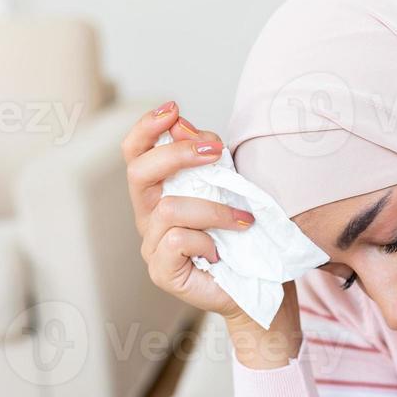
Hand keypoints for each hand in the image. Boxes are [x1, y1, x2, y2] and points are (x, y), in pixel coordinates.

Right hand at [122, 101, 257, 320]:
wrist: (261, 289)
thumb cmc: (246, 239)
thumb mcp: (231, 188)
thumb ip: (208, 159)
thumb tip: (185, 123)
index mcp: (159, 194)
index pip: (135, 154)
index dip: (147, 127)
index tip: (173, 108)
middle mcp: (148, 217)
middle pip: (139, 172)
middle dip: (177, 153)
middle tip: (216, 151)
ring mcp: (151, 247)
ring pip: (169, 209)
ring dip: (213, 208)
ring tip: (243, 218)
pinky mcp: (161, 272)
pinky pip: (176, 241)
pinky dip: (206, 240)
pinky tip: (222, 251)